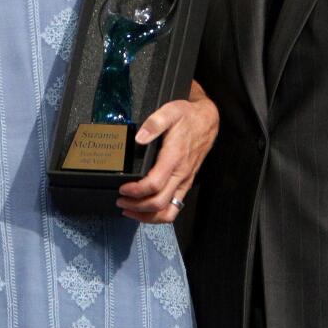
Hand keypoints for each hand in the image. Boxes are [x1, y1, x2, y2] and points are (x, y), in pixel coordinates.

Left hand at [116, 81, 218, 222]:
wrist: (207, 121)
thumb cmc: (188, 117)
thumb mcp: (171, 111)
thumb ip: (154, 123)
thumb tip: (139, 137)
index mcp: (174, 158)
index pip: (154, 185)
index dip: (136, 191)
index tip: (122, 188)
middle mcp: (180, 174)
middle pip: (159, 203)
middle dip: (136, 207)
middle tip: (120, 201)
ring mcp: (184, 182)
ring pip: (168, 212)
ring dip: (147, 216)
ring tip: (129, 211)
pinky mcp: (185, 184)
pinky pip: (174, 208)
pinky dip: (158, 215)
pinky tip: (145, 211)